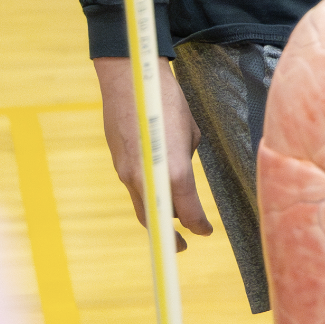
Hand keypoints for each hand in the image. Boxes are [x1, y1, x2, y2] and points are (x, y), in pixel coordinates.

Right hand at [94, 56, 213, 249]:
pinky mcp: (118, 164)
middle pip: (160, 218)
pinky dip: (146, 198)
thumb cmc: (166, 101)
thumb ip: (186, 159)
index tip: (206, 231)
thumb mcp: (190, 131)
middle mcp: (147, 177)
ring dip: (157, 217)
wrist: (129, 79)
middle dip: (172, 234)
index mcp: (173, 170)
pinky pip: (134, 190)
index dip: (199, 226)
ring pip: (143, 207)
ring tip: (170, 225)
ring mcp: (127, 172)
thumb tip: (180, 173)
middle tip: (184, 244)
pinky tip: (156, 195)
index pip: (187, 212)